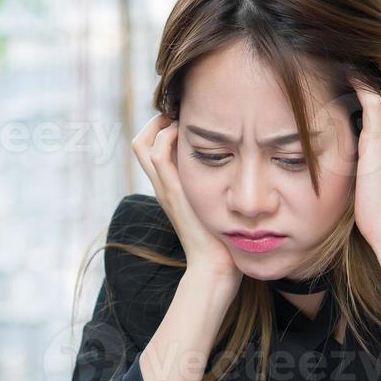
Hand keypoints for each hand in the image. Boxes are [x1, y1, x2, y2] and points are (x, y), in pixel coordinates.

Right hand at [131, 112, 243, 291]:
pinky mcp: (172, 191)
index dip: (163, 127)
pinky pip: (158, 154)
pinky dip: (168, 136)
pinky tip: (189, 132)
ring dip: (161, 123)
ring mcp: (165, 187)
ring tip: (183, 117)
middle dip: (157, 120)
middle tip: (181, 113)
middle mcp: (162, 185)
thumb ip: (220, 185)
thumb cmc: (223, 239)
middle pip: (140, 141)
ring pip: (143, 143)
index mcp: (171, 187)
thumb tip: (239, 168)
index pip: (151, 146)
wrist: (215, 267)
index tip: (186, 118)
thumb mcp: (218, 204)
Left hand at [348, 54, 380, 252]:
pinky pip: (374, 105)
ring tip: (363, 46)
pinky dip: (362, 86)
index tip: (377, 54)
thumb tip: (359, 142)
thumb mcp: (376, 168)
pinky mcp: (378, 143)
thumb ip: (372, 150)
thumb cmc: (379, 203)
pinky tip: (349, 75)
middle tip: (372, 42)